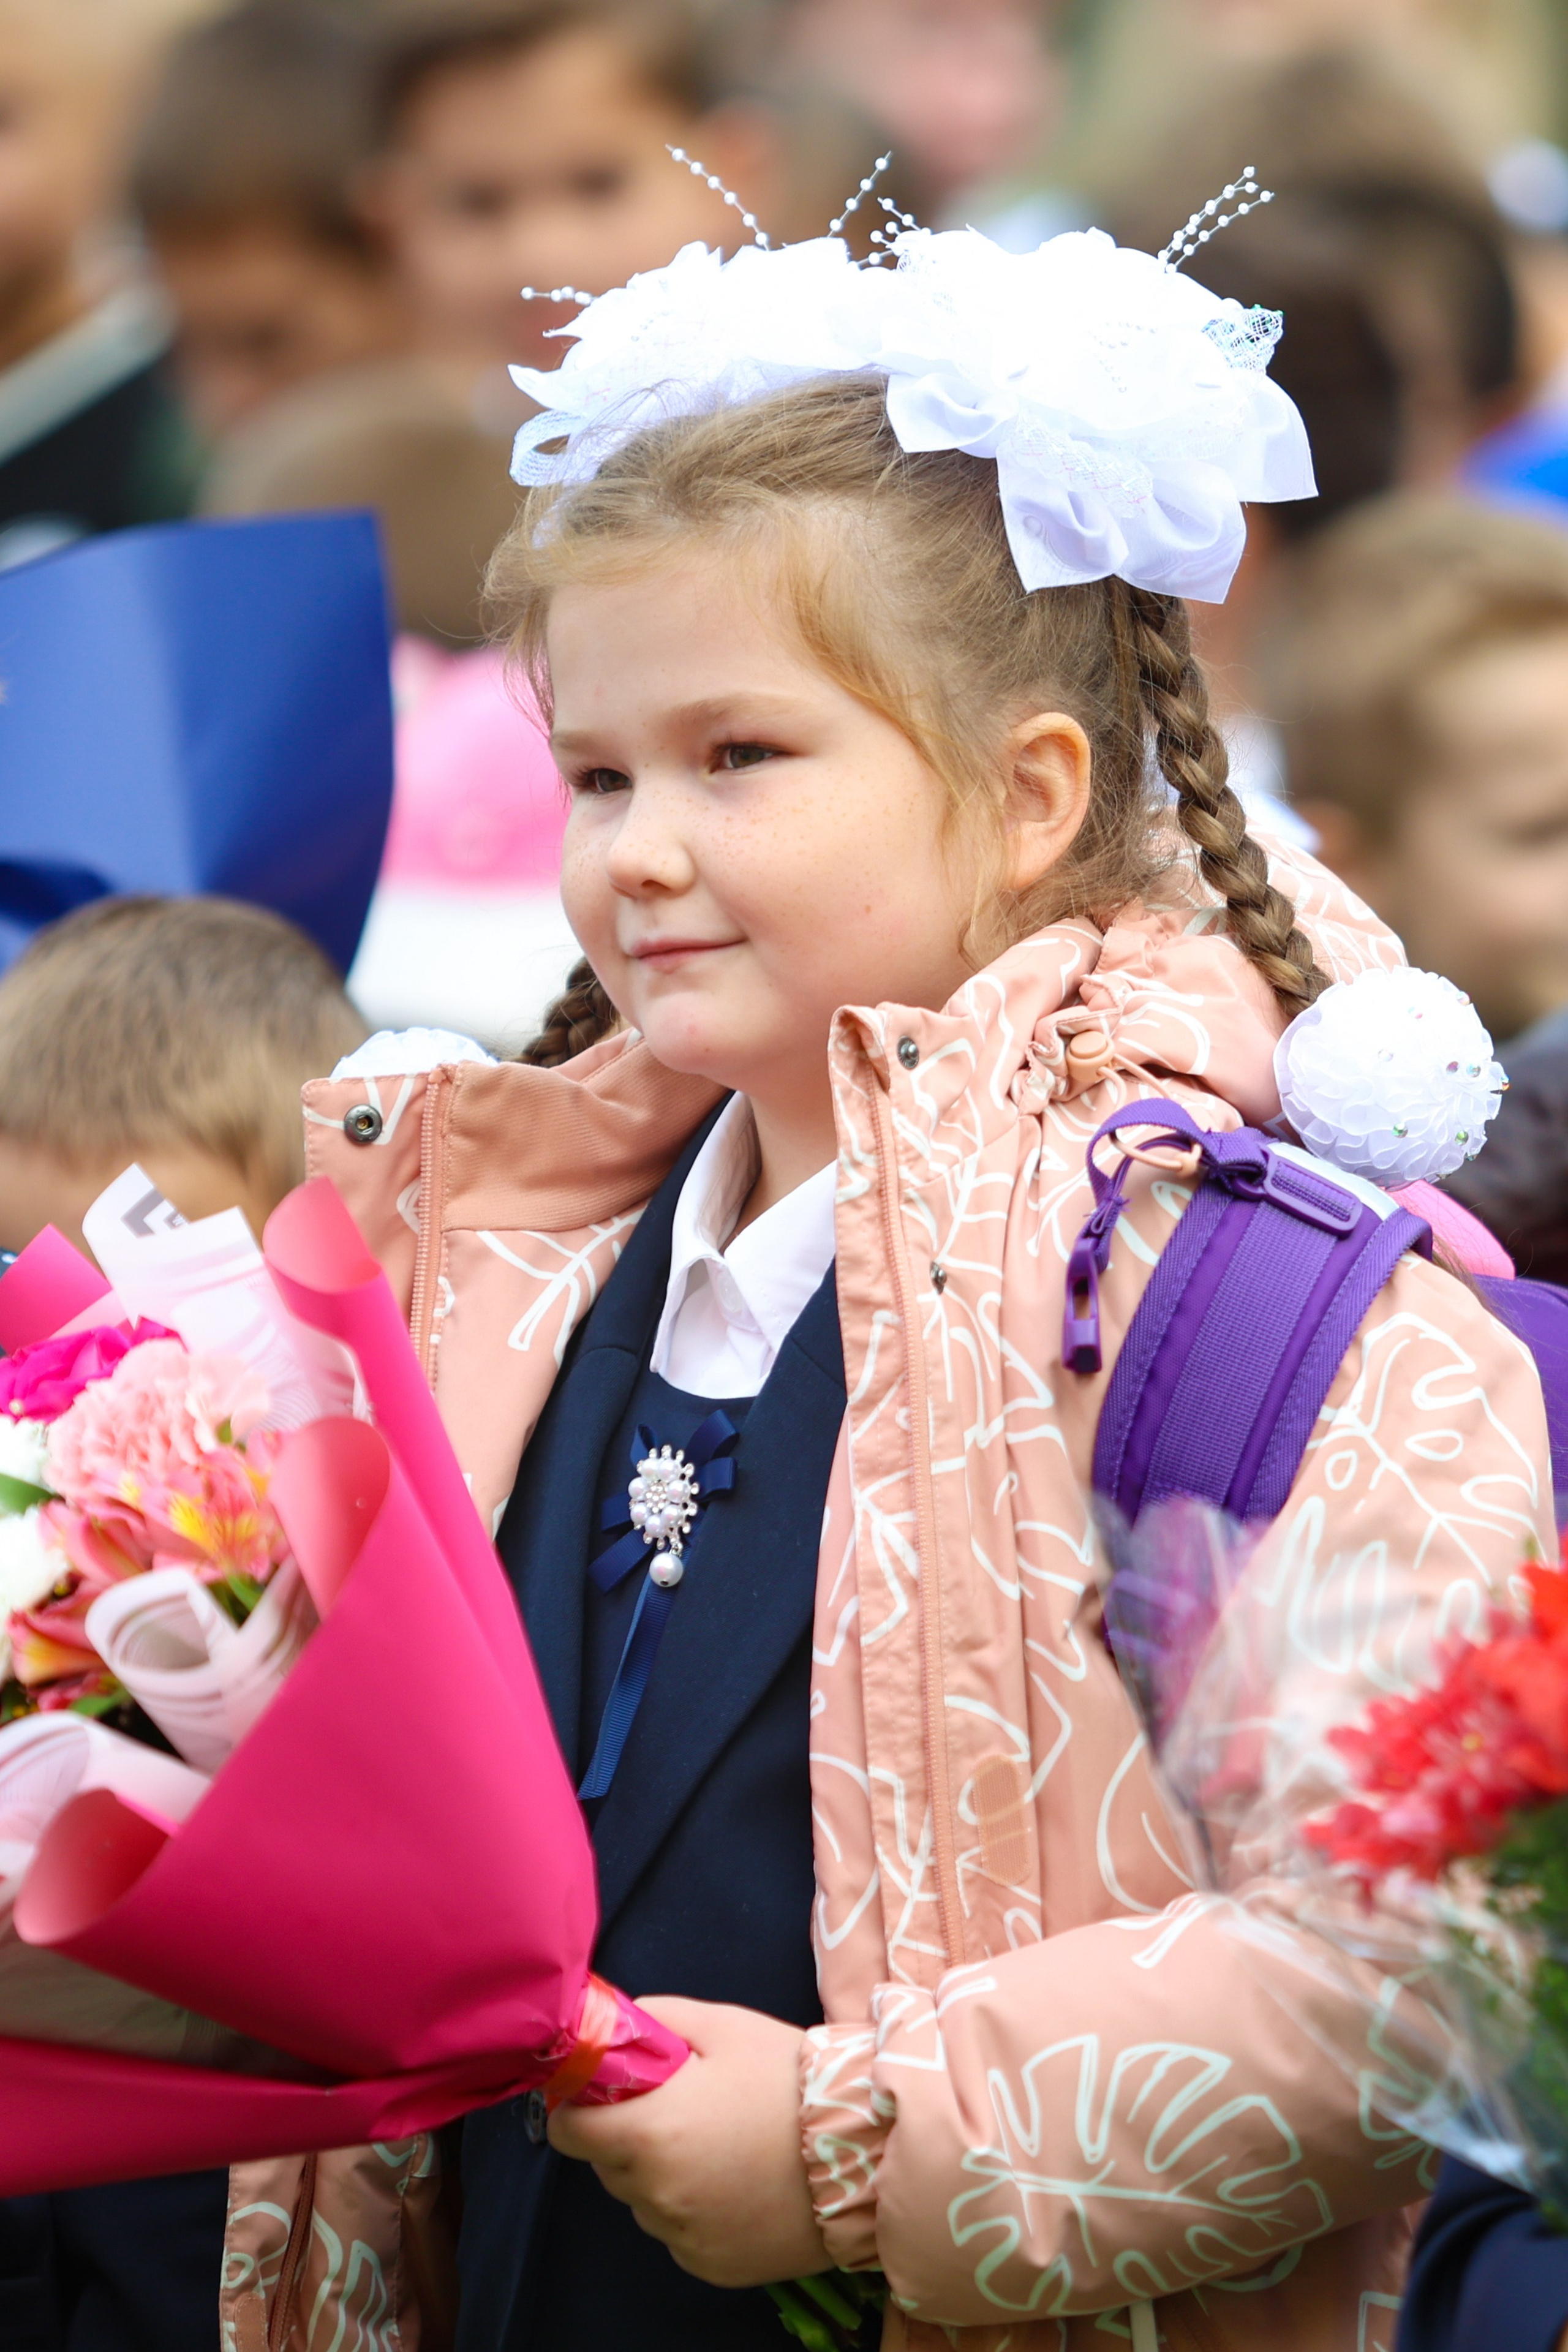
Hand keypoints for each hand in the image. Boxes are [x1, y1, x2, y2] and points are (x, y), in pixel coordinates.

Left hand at [548, 1995, 831, 2286]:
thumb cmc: (788, 2079)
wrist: (861, 2151)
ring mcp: (684, 2237)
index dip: (576, 2108)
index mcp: (650, 2133)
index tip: (597, 2095)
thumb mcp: (724, 2026)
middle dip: (627, 2137)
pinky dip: (692, 2211)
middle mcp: (657, 2195)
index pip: (568, 2132)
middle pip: (608, 2166)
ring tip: (716, 2146)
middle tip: (676, 2110)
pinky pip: (679, 2234)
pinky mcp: (712, 2266)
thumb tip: (616, 2023)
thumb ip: (658, 2019)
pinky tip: (734, 2184)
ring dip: (660, 2176)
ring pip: (645, 2202)